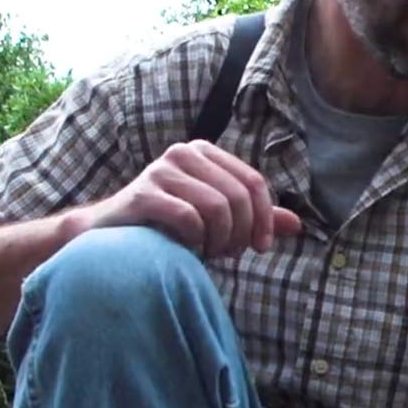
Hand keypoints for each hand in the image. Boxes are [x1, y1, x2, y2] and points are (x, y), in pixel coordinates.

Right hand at [78, 140, 300, 257]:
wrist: (110, 239)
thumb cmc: (169, 230)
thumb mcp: (218, 223)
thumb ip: (255, 219)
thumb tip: (297, 225)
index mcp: (204, 153)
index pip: (253, 182)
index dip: (264, 219)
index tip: (259, 248)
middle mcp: (183, 153)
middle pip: (238, 196)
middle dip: (241, 233)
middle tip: (227, 254)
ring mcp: (160, 170)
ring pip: (217, 207)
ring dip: (219, 240)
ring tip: (207, 252)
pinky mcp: (142, 193)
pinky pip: (189, 218)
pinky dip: (195, 240)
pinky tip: (187, 249)